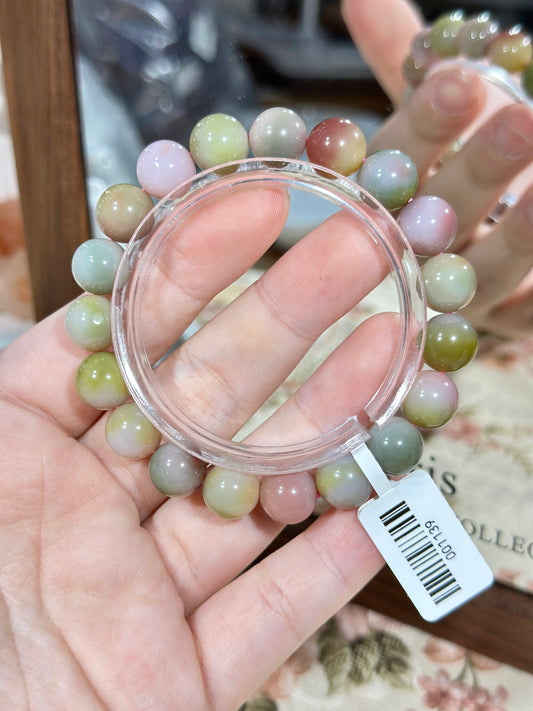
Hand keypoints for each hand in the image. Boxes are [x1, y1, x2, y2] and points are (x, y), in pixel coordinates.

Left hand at [0, 187, 393, 709]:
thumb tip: (65, 305)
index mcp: (20, 455)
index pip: (120, 343)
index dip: (184, 272)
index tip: (249, 209)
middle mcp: (89, 512)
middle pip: (205, 403)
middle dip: (283, 320)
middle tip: (353, 252)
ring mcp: (142, 592)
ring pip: (251, 499)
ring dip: (326, 430)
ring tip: (391, 356)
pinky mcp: (182, 676)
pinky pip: (269, 616)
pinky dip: (327, 568)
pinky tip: (381, 507)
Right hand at [342, 0, 532, 337]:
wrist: (466, 250)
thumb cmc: (449, 174)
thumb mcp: (430, 117)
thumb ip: (402, 59)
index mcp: (392, 199)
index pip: (399, 162)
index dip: (425, 127)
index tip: (458, 80)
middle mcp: (420, 249)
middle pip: (444, 215)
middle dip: (480, 170)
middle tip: (521, 122)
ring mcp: (462, 293)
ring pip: (490, 268)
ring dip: (523, 232)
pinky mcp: (507, 321)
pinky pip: (529, 315)